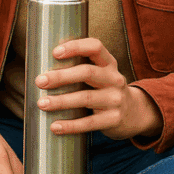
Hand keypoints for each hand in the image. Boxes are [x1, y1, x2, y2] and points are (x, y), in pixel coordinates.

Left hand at [36, 38, 162, 139]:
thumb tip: (39, 66)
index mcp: (108, 63)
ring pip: (86, 98)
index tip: (54, 52)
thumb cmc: (104, 89)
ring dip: (61, 101)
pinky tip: (55, 126)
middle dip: (61, 76)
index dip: (75, 47)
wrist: (134, 114)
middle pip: (87, 72)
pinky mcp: (114, 119)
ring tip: (41, 104)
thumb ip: (79, 67)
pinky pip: (90, 123)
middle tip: (39, 81)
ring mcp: (116, 99)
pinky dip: (71, 125)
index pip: (95, 47)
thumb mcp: (99, 73)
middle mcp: (114, 78)